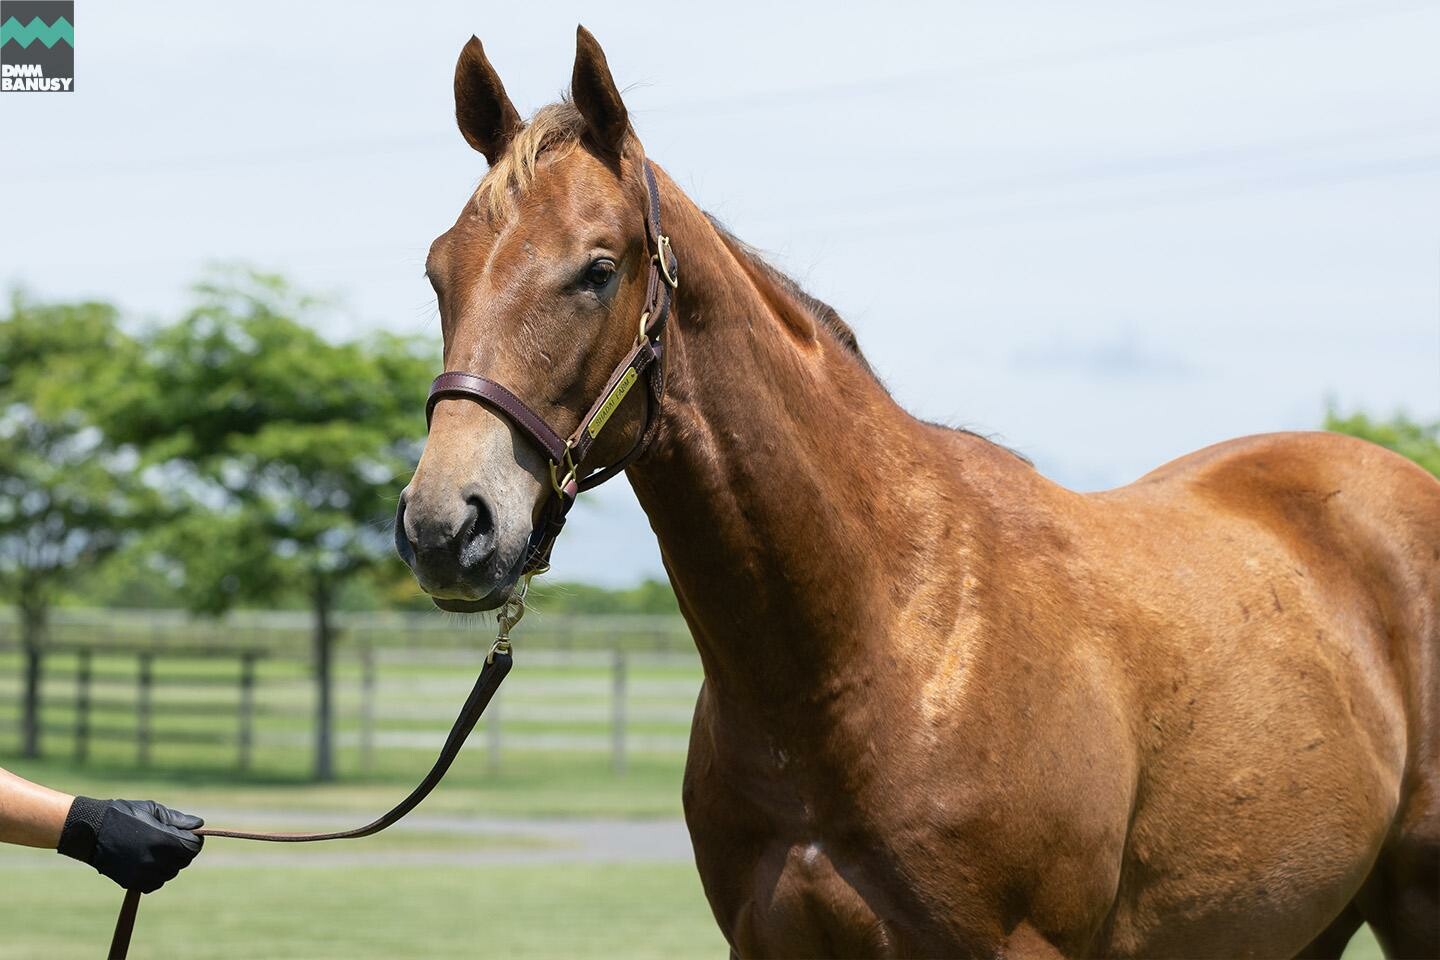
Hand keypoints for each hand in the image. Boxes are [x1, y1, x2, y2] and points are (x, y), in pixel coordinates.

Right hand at [57, 797, 203, 892]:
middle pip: (183, 861)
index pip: (192, 847)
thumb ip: (177, 820)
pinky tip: (148, 862)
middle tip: (172, 841)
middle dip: (183, 851)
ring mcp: (142, 872)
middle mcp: (154, 859)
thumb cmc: (124, 815)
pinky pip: (155, 884)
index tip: (189, 835)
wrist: (92, 831)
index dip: (194, 840)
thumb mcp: (152, 810)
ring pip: (170, 873)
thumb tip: (198, 826)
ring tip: (156, 850)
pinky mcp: (131, 882)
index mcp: (162, 839)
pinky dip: (156, 875)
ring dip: (169, 863)